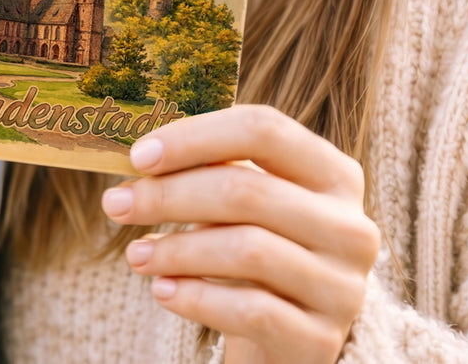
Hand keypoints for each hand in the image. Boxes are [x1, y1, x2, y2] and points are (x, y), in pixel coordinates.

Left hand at [101, 104, 379, 363]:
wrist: (289, 335)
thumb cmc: (256, 247)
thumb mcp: (248, 202)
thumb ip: (212, 170)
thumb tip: (141, 153)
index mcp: (334, 172)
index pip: (264, 129)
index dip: (196, 137)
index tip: (139, 155)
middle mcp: (350, 225)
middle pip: (249, 189)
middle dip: (171, 195)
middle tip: (117, 203)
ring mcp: (342, 285)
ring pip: (248, 250)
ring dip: (177, 249)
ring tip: (135, 254)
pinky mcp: (321, 338)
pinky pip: (251, 311)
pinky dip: (197, 298)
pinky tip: (162, 291)